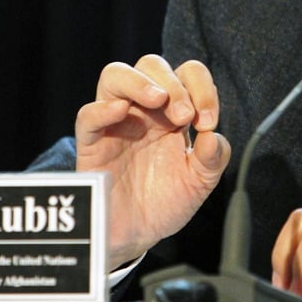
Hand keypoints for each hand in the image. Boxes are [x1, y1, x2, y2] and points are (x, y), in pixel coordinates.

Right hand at [75, 54, 230, 268]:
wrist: (137, 236)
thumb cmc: (166, 201)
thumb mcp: (200, 181)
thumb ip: (213, 158)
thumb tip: (213, 136)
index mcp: (173, 112)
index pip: (187, 74)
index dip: (202, 88)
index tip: (209, 122)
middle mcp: (143, 110)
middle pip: (151, 65)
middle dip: (174, 84)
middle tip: (185, 117)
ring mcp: (115, 123)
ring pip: (115, 75)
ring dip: (140, 82)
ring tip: (158, 100)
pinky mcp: (91, 145)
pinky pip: (88, 115)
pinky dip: (102, 108)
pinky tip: (120, 111)